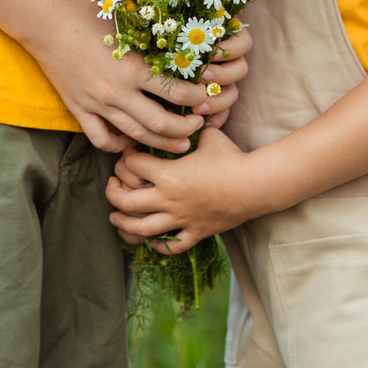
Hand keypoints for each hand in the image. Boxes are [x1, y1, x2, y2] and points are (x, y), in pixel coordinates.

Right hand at [30, 10, 250, 153]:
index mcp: (133, 67)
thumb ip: (151, 38)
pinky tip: (130, 142)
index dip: (197, 99)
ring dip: (160, 143)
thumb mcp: (126, 23)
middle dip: (184, 130)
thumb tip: (182, 44)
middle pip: (160, 124)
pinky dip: (118, 146)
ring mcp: (97, 104)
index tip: (206, 98)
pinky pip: (101, 139)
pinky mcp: (79, 110)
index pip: (176, 93)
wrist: (46, 22)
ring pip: (134, 136)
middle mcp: (117, 91)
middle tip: (198, 127)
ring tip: (177, 145)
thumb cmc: (88, 14)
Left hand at [106, 125, 257, 250]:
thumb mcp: (208, 137)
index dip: (124, 157)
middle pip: (126, 201)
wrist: (254, 185)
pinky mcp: (195, 232)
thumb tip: (188, 121)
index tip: (127, 153)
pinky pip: (171, 246)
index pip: (131, 165)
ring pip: (141, 228)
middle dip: (113, 193)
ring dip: (123, 224)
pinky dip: (158, 245)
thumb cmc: (232, 158)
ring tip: (115, 218)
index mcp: (168, 174)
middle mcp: (168, 199)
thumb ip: (191, 131)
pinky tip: (150, 240)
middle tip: (113, 186)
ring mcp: (180, 219)